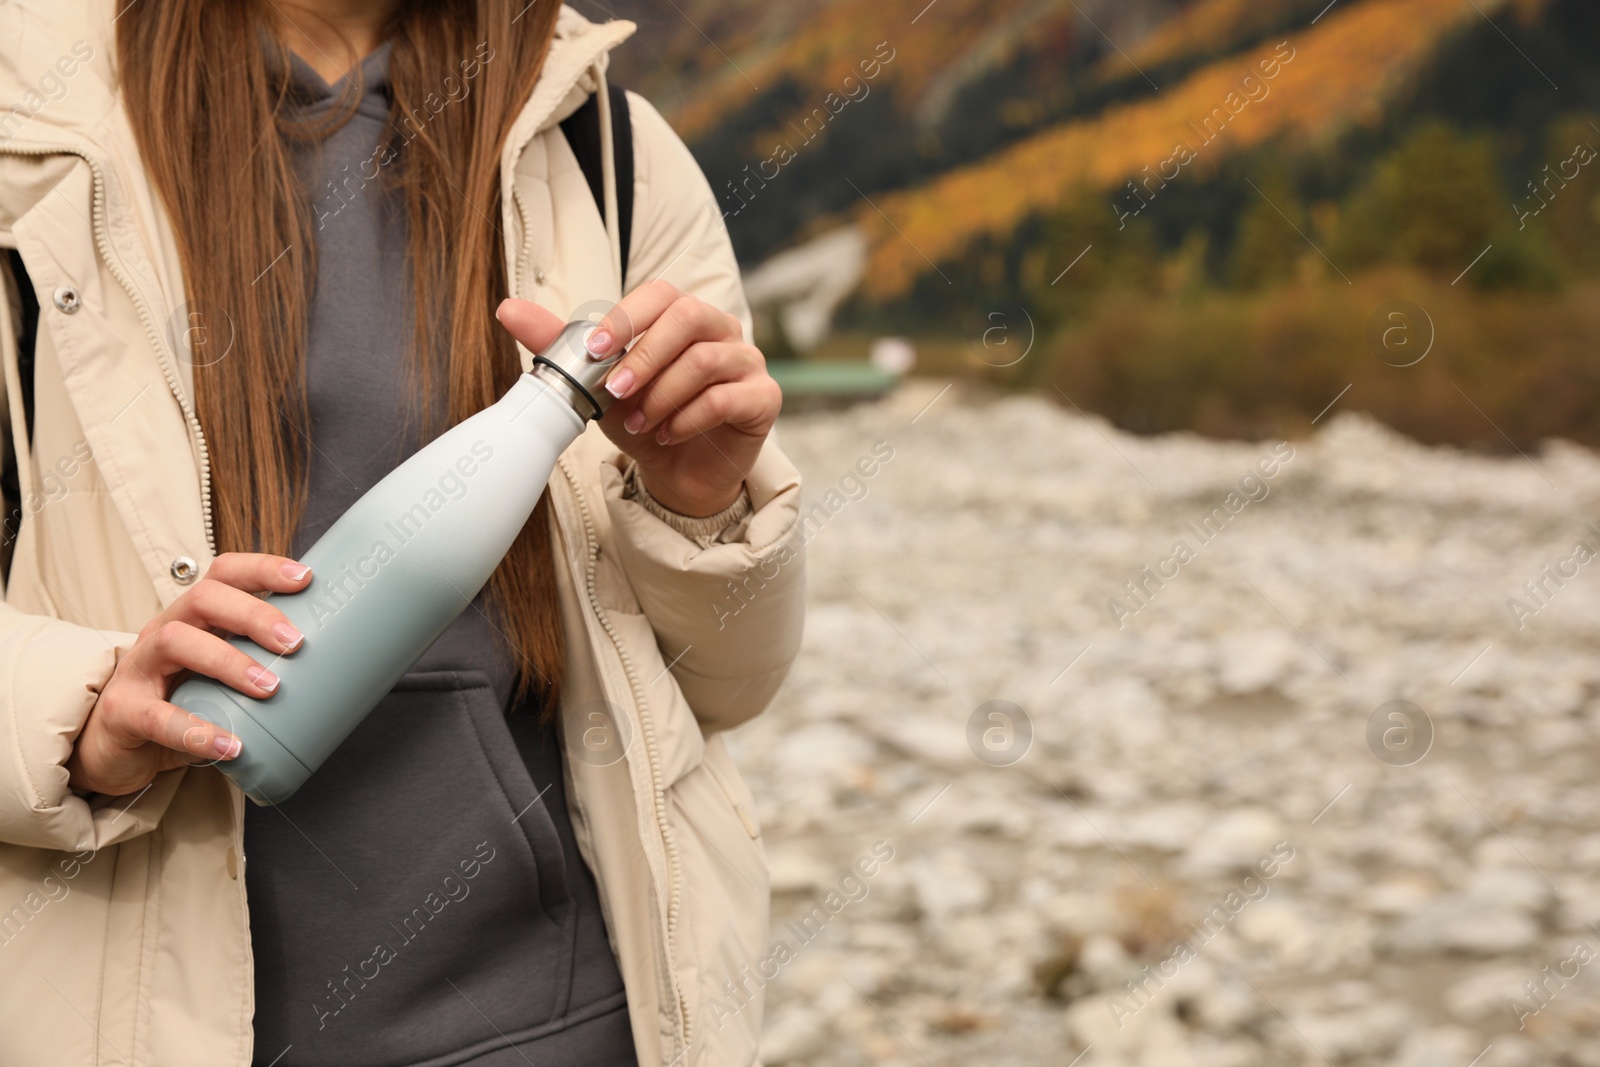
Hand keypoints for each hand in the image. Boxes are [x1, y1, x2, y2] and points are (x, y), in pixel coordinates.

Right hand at [67, 553, 312, 796]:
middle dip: (253, 614)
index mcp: (192, 617)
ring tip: (269, 688)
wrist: (114, 745)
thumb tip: (336, 674)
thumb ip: (260, 666)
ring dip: (228, 662)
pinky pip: (157, 716)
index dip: (263, 568)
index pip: (224, 574)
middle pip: (203, 598)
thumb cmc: (179, 700)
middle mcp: (163, 630)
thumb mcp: (219, 674)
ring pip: (176, 641)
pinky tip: (231, 745)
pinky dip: (196, 730)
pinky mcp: (123, 711)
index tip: (306, 578)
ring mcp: (138, 668)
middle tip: (295, 642)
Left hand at [495, 282, 780, 516]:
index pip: (661, 294)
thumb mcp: (596, 385)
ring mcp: (747, 362)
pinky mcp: (764, 398)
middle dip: (644, 356)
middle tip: (615, 392)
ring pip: (705, 360)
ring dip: (661, 395)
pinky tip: (666, 436)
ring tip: (638, 424)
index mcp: (683, 317)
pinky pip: (726, 398)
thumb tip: (508, 308)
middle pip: (689, 316)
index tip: (594, 350)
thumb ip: (560, 347)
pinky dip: (687, 420)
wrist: (677, 475)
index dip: (627, 317)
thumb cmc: (643, 419)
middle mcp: (721, 331)